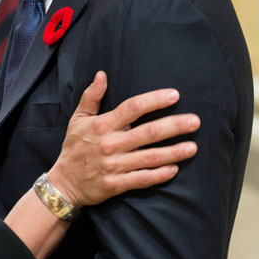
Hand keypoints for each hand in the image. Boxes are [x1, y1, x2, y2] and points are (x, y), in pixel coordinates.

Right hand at [49, 71, 198, 207]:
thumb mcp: (78, 118)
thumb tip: (102, 74)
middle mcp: (110, 144)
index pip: (132, 108)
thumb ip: (91, 96)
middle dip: (173, 126)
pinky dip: (159, 175)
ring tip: (193, 147)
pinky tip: (175, 169)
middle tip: (195, 121)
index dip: (154, 100)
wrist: (63, 183)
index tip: (174, 95)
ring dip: (173, 152)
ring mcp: (114, 165)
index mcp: (102, 125)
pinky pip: (142, 179)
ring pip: (150, 157)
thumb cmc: (73, 147)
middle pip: (147, 133)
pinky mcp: (116, 184)